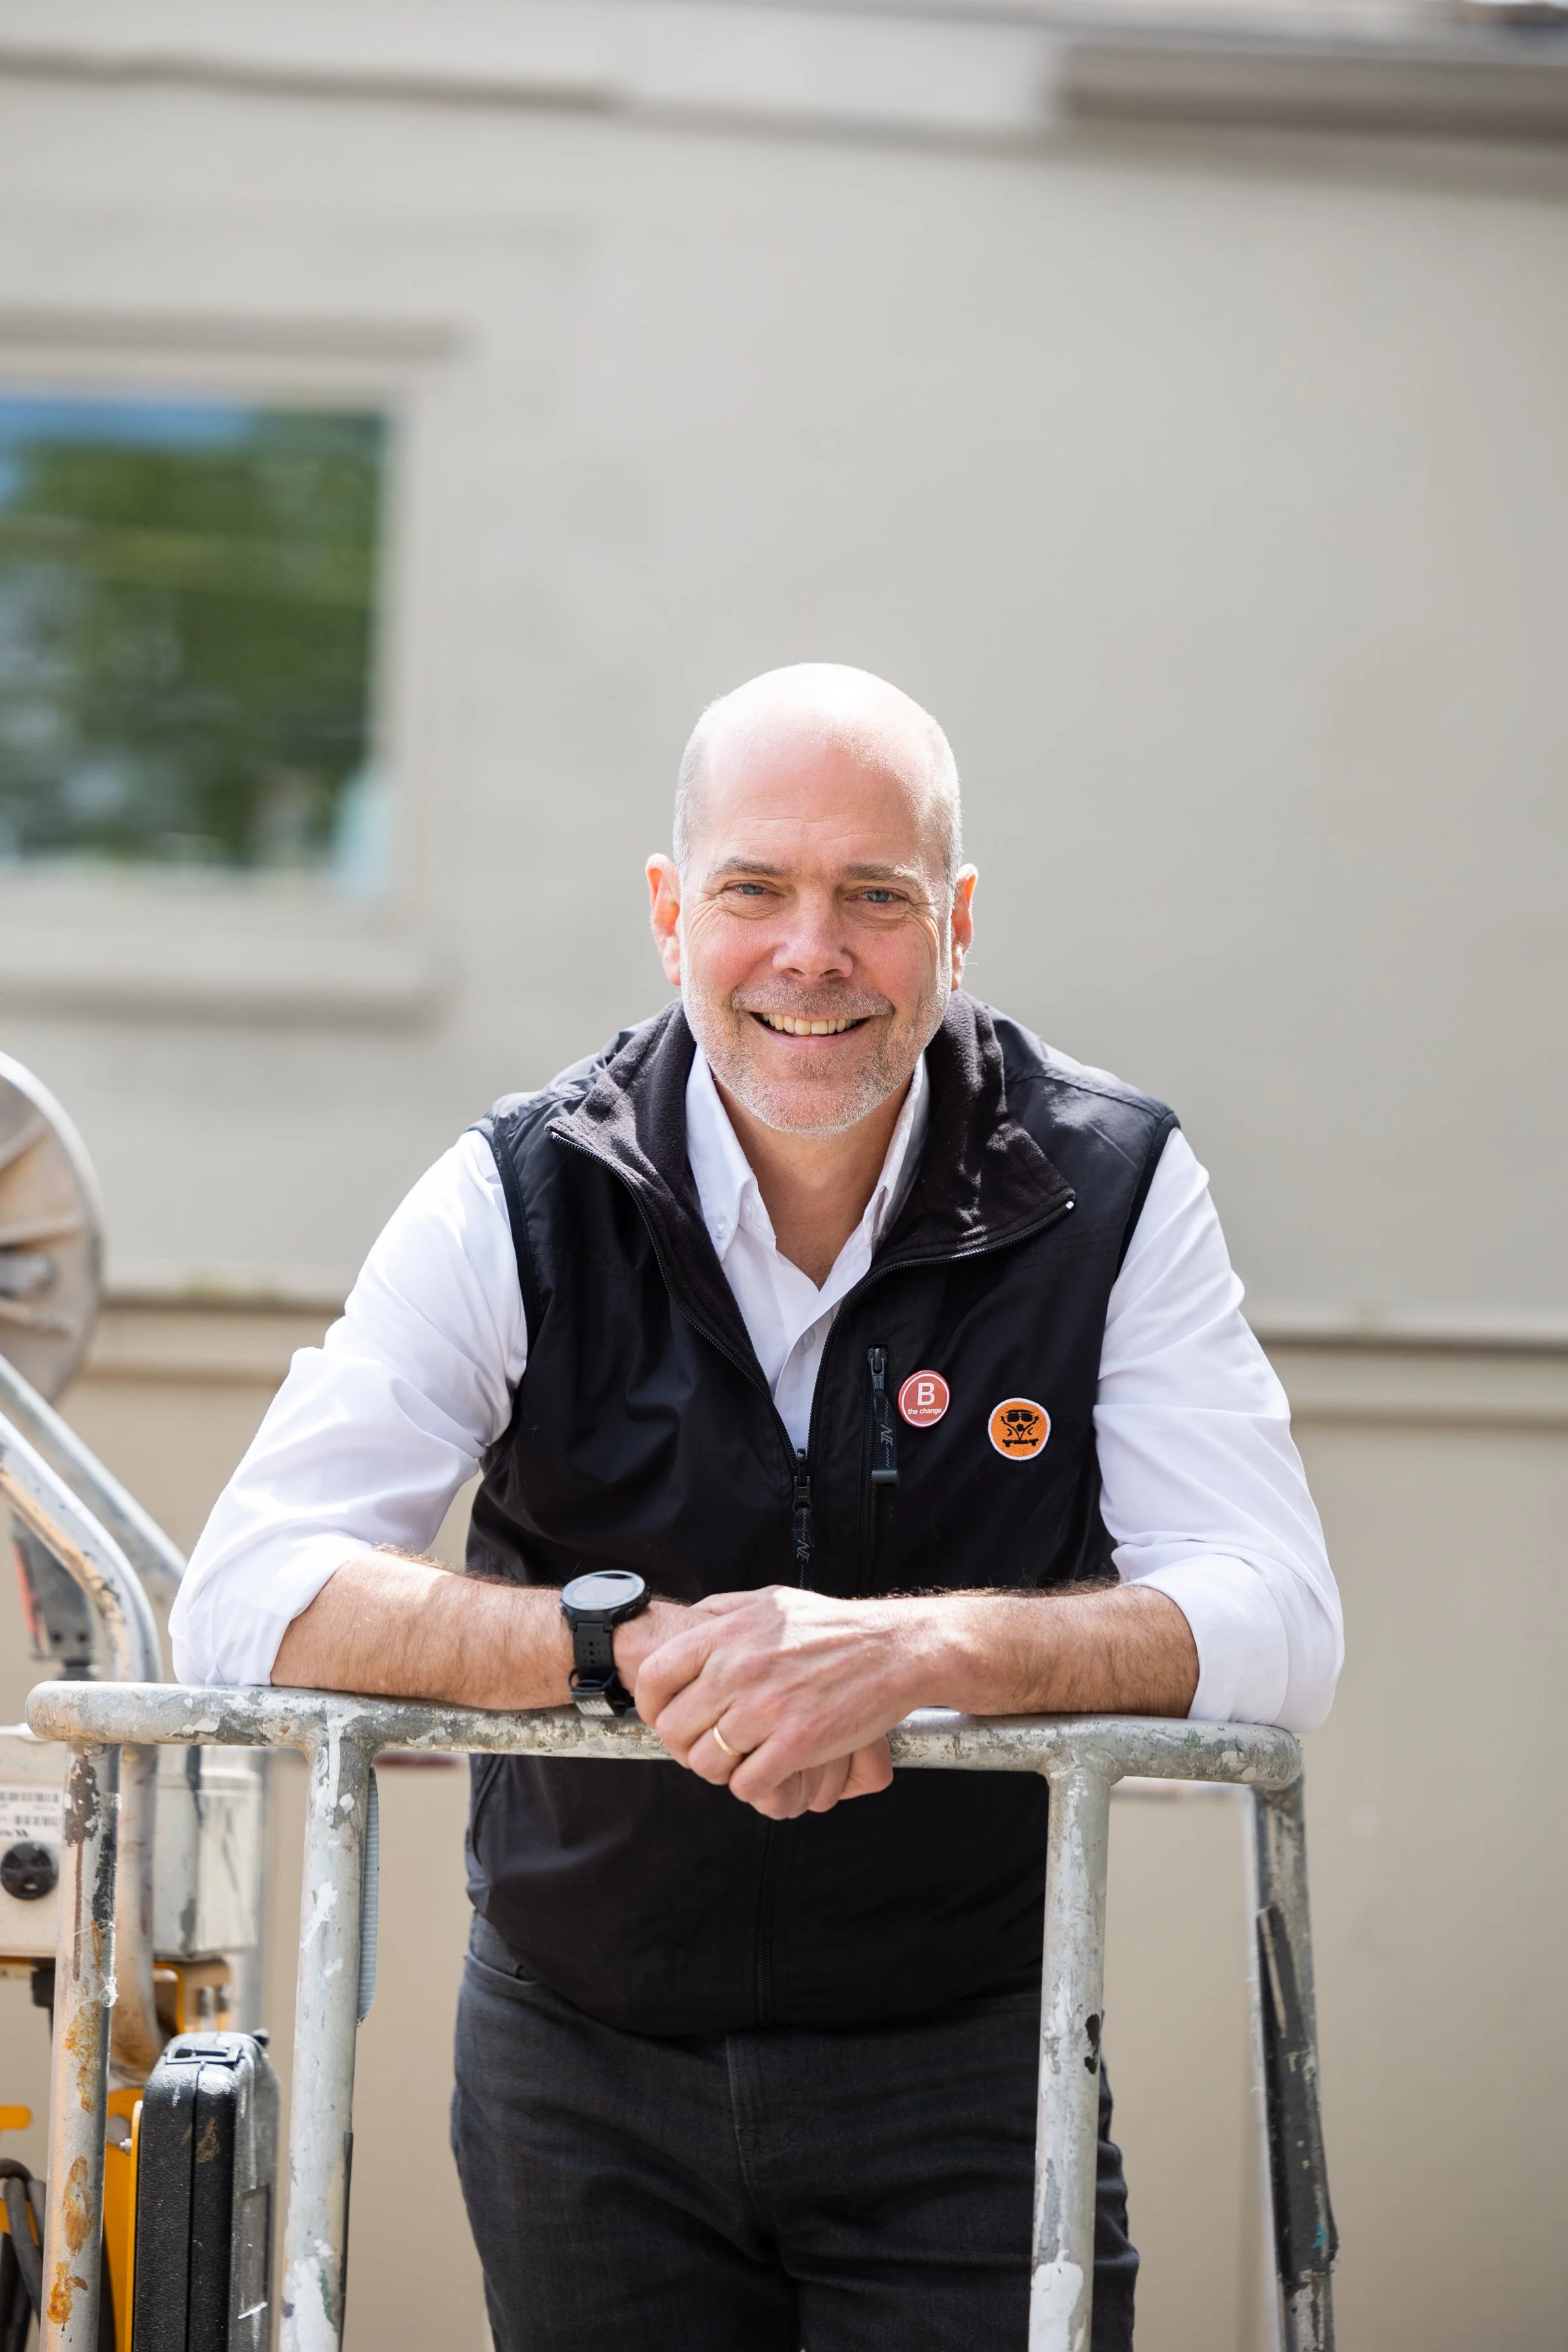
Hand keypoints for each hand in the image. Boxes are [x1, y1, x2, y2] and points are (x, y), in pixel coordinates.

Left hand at [629, 1586, 923, 1818]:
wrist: (894, 1649)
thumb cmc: (831, 1627)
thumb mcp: (769, 1601)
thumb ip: (723, 1612)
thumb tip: (687, 1624)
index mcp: (727, 1632)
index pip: (654, 1675)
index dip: (650, 1705)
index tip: (664, 1716)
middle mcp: (739, 1668)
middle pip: (675, 1728)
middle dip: (685, 1745)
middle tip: (707, 1746)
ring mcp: (767, 1707)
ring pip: (706, 1763)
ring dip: (717, 1770)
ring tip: (739, 1760)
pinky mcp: (797, 1742)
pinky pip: (746, 1784)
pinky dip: (751, 1786)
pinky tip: (768, 1770)